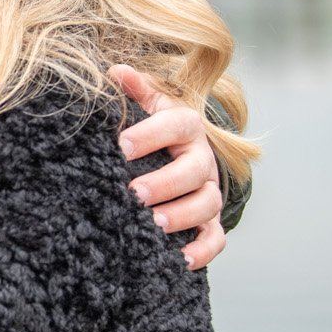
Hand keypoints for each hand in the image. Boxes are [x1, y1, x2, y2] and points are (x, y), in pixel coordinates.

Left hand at [108, 64, 225, 271]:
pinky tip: (179, 260)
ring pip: (206, 205)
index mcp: (185, 126)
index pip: (176, 124)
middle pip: (193, 170)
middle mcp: (202, 159)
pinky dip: (202, 250)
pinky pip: (215, 238)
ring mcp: (208, 191)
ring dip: (181, 216)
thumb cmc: (152, 129)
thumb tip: (116, 71)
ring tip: (152, 225)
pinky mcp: (209, 221)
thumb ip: (134, 90)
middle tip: (134, 194)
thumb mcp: (145, 106)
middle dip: (164, 182)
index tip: (121, 146)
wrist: (177, 154)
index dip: (151, 134)